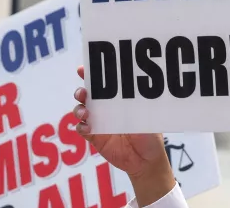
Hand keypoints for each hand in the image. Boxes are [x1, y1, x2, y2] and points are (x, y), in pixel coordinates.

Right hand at [73, 66, 174, 204]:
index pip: (103, 83)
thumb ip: (140, 109)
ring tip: (84, 111)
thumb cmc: (151, 135)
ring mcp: (99, 122)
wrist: (147, 160)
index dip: (91, 74)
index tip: (82, 69)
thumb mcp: (148, 119)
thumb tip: (137, 94)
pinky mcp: (95, 138)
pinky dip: (82, 127)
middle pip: (87, 95)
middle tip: (83, 92)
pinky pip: (83, 130)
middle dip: (82, 91)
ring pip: (81, 110)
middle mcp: (106, 108)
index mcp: (118, 100)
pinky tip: (87, 127)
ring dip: (79, 108)